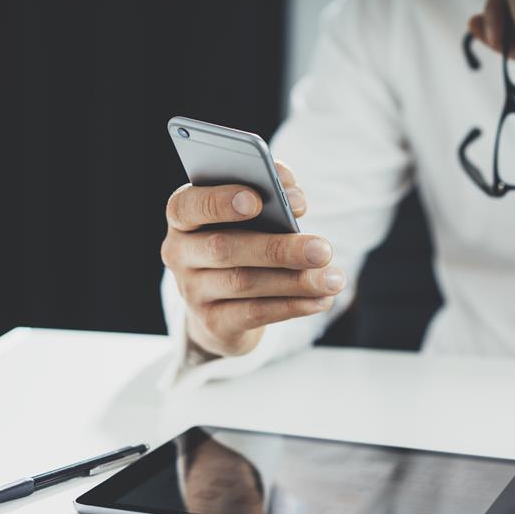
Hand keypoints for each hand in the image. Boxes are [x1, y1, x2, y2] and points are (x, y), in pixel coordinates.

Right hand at [161, 161, 344, 357]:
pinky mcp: (212, 323)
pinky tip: (321, 299)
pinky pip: (254, 313)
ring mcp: (192, 291)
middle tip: (323, 249)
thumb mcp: (252, 212)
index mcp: (184, 216)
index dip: (220, 202)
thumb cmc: (245, 237)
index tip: (256, 199)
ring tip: (333, 278)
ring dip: (295, 281)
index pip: (188, 206)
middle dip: (278, 248)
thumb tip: (294, 196)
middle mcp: (180, 253)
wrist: (225, 302)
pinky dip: (292, 306)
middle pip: (225, 248)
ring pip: (244, 283)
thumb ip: (271, 190)